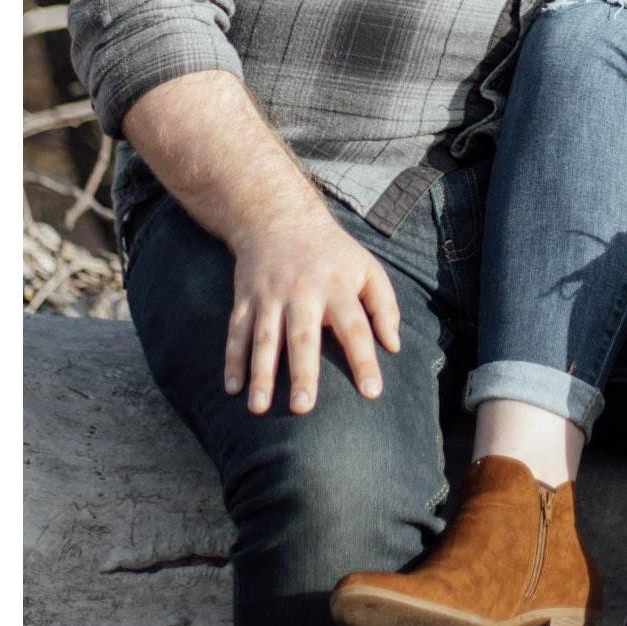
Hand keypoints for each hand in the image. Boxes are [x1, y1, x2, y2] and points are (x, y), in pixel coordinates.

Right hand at [224, 208, 402, 413]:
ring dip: (260, 374)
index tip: (372, 392)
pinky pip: (236, 332)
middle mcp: (302, 293)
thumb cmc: (332, 253)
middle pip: (303, 337)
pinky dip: (232, 360)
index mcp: (337, 286)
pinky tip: (232, 389)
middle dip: (302, 372)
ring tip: (258, 408)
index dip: (364, 360)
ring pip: (264, 339)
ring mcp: (270, 296)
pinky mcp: (245, 297)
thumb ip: (384, 305)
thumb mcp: (367, 267)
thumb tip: (394, 346)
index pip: (355, 327)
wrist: (280, 216)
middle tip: (303, 408)